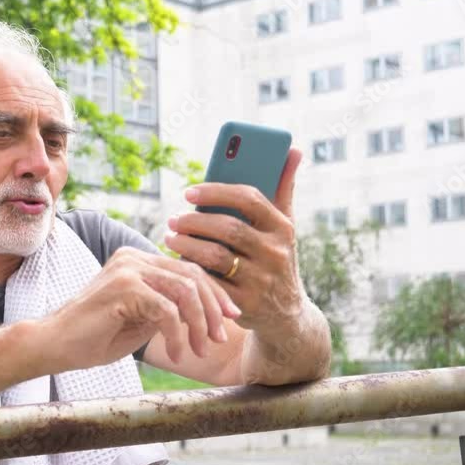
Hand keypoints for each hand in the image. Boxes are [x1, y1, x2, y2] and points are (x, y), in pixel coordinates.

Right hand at [41, 247, 241, 371]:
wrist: (54, 345)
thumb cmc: (94, 337)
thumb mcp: (141, 320)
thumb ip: (168, 308)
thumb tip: (206, 313)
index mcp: (138, 260)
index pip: (188, 269)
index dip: (215, 294)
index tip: (231, 318)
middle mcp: (134, 257)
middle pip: (192, 276)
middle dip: (214, 309)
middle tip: (221, 337)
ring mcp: (128, 269)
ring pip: (184, 292)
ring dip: (199, 324)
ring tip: (200, 349)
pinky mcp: (124, 287)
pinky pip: (166, 310)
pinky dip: (177, 335)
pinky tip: (175, 353)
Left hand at [163, 148, 304, 338]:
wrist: (286, 315)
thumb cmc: (276, 258)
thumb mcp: (285, 227)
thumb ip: (284, 188)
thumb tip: (294, 149)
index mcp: (283, 227)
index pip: (249, 199)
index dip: (215, 192)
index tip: (189, 192)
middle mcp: (275, 253)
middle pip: (228, 228)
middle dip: (194, 221)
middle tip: (172, 219)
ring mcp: (261, 280)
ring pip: (215, 256)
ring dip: (186, 245)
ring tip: (170, 237)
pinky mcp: (245, 305)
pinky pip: (210, 283)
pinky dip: (191, 271)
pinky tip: (178, 263)